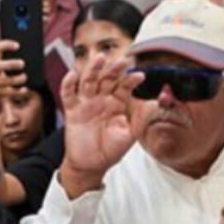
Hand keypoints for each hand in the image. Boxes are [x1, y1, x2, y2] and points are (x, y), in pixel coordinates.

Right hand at [0, 40, 26, 104]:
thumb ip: (6, 60)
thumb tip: (26, 54)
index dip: (6, 45)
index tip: (17, 45)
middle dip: (10, 64)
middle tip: (22, 63)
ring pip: (5, 81)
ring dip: (17, 79)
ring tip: (25, 77)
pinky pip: (9, 93)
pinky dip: (18, 92)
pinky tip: (25, 89)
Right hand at [57, 56, 144, 194]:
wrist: (92, 165)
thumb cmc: (111, 149)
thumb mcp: (130, 135)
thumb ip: (141, 119)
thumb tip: (155, 104)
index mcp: (117, 103)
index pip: (124, 86)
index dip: (131, 80)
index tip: (140, 76)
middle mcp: (102, 99)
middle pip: (107, 79)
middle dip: (114, 69)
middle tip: (122, 60)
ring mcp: (86, 103)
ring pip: (88, 81)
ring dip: (93, 69)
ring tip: (100, 58)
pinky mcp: (72, 110)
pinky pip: (68, 94)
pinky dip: (68, 84)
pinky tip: (72, 75)